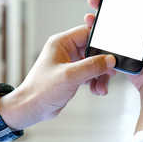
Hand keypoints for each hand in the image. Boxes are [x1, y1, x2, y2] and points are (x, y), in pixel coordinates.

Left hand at [0, 26, 115, 130]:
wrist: (31, 109)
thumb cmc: (41, 90)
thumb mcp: (70, 76)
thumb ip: (92, 66)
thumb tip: (109, 60)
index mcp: (61, 43)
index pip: (87, 33)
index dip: (101, 41)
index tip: (112, 51)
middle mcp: (66, 50)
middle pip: (93, 50)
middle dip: (102, 64)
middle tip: (110, 72)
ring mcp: (69, 63)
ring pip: (93, 64)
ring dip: (100, 76)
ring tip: (101, 87)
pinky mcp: (72, 74)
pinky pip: (90, 74)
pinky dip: (95, 81)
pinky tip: (96, 90)